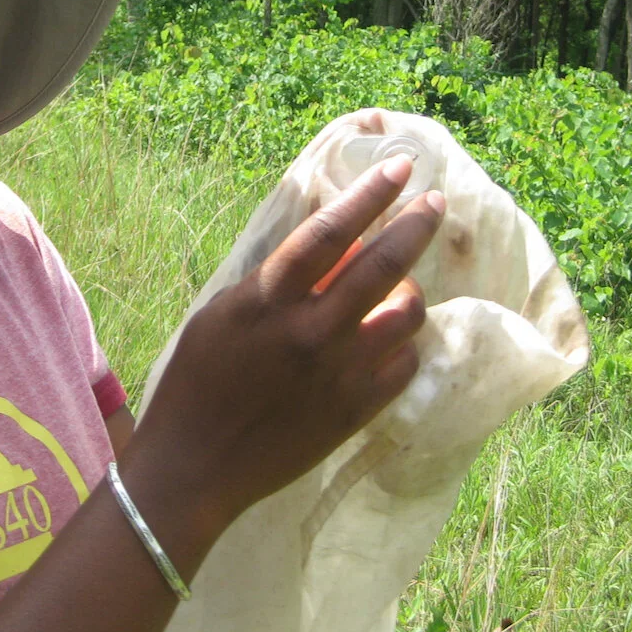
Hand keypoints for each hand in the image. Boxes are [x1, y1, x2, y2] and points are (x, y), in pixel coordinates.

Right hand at [125, 155, 441, 543]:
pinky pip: (404, 365)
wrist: (195, 464)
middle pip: (382, 264)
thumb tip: (325, 249)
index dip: (369, 194)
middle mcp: (311, 330)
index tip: (399, 167)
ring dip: (412, 290)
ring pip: (407, 316)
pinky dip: (404, 344)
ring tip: (403, 284)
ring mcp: (339, 373)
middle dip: (415, 224)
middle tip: (436, 202)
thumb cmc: (195, 379)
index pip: (330, 231)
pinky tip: (391, 339)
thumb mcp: (222, 313)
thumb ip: (274, 282)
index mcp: (269, 298)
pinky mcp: (355, 413)